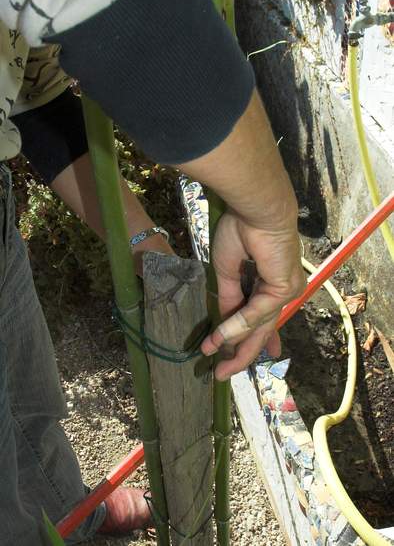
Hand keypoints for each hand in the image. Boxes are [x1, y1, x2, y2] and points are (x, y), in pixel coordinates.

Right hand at [201, 211, 305, 380]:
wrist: (256, 209)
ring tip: (219, 368)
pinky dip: (235, 327)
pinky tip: (218, 340)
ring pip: (260, 328)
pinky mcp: (284, 289)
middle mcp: (282, 289)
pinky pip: (255, 314)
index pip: (265, 316)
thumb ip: (229, 298)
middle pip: (263, 328)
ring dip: (237, 349)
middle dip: (244, 353)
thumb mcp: (227, 271)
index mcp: (271, 281)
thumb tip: (223, 325)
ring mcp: (286, 291)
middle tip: (225, 373)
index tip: (253, 356)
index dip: (259, 338)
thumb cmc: (242, 230)